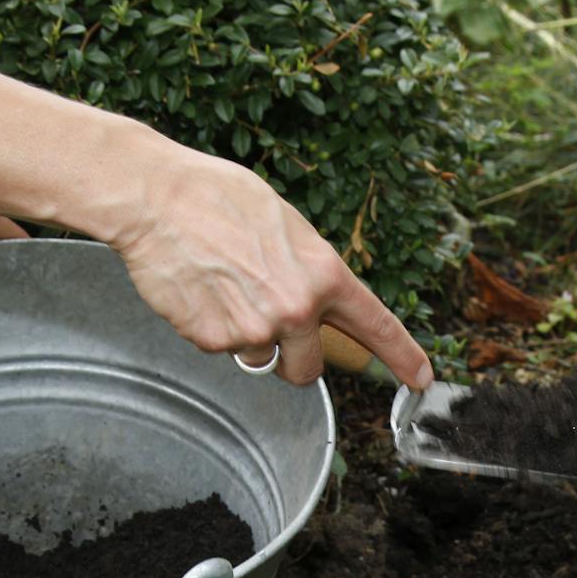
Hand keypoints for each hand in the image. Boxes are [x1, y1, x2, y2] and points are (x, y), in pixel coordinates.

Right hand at [110, 150, 431, 389]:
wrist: (157, 199)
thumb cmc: (218, 198)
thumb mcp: (285, 224)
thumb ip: (309, 269)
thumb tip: (317, 299)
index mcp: (324, 274)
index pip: (376, 326)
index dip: (402, 356)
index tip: (420, 379)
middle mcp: (296, 309)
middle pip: (308, 370)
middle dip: (292, 358)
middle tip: (267, 322)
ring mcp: (254, 329)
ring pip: (260, 358)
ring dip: (245, 336)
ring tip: (223, 288)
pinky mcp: (212, 340)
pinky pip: (221, 349)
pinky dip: (210, 328)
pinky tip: (200, 290)